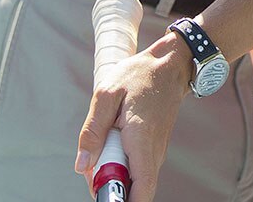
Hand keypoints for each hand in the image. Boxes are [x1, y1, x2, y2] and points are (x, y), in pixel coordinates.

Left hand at [75, 32, 191, 200]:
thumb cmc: (138, 75)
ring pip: (135, 180)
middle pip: (133, 189)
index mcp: (141, 139)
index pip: (141, 189)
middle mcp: (153, 151)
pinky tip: (112, 142)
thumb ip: (93, 131)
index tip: (103, 196)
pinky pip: (138, 168)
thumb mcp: (107, 94)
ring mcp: (156, 151)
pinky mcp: (154, 148)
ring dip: (114, 173)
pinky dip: (121, 164)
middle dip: (109, 186)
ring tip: (102, 148)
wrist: (170, 65)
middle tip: (93, 167)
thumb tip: (82, 166)